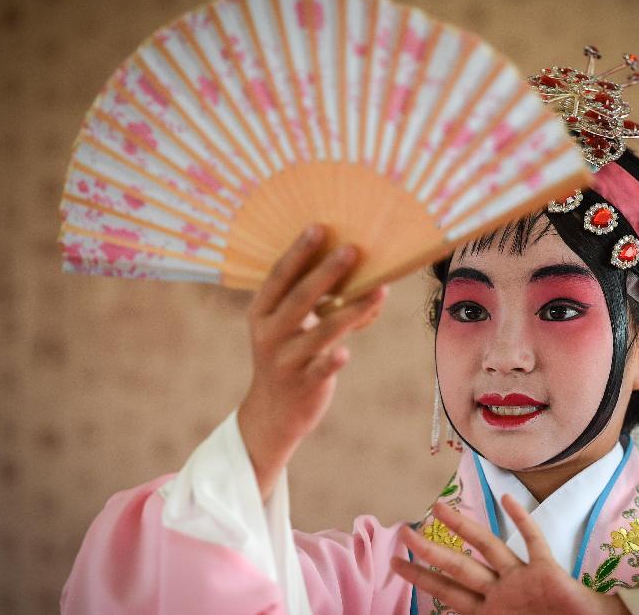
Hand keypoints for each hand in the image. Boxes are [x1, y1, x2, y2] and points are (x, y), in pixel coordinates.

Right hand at [237, 224, 387, 501]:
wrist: (273, 412)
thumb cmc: (289, 354)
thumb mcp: (289, 326)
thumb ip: (314, 301)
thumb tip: (363, 273)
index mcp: (261, 312)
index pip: (279, 277)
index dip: (298, 252)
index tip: (319, 227)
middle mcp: (269, 334)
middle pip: (299, 298)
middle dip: (326, 273)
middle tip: (352, 249)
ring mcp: (285, 361)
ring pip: (320, 333)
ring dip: (350, 311)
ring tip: (377, 291)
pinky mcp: (303, 385)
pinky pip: (320, 369)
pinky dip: (332, 360)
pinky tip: (345, 353)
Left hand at [390, 494, 629, 614]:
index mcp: (491, 612)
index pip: (447, 593)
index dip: (420, 578)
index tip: (396, 562)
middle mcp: (503, 593)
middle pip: (458, 568)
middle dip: (429, 552)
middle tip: (403, 533)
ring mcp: (524, 581)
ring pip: (488, 548)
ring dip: (463, 528)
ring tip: (439, 506)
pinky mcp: (549, 573)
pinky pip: (534, 543)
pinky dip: (522, 520)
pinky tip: (508, 499)